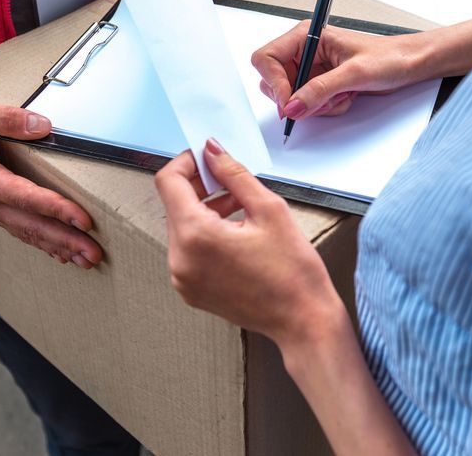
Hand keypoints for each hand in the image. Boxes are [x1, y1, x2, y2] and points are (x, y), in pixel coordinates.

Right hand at [0, 97, 101, 267]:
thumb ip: (6, 117)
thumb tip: (42, 125)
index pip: (25, 197)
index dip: (56, 209)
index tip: (82, 218)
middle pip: (32, 225)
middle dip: (66, 240)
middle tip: (95, 253)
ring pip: (28, 234)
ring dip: (60, 247)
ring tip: (88, 260)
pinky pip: (21, 232)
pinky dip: (44, 245)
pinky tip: (63, 254)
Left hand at [155, 139, 344, 346]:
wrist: (303, 320)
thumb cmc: (293, 272)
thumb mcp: (269, 209)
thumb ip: (234, 174)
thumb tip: (213, 151)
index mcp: (196, 236)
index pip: (169, 182)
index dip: (187, 162)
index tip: (207, 157)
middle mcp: (180, 259)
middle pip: (174, 204)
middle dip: (199, 186)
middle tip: (230, 180)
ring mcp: (183, 278)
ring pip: (182, 227)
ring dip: (204, 209)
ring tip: (239, 206)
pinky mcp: (191, 290)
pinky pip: (188, 250)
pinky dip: (205, 234)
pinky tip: (235, 232)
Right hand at [251, 22, 432, 120]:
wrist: (410, 65)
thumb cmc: (389, 56)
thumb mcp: (354, 73)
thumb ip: (320, 90)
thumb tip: (293, 106)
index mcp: (307, 36)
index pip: (267, 58)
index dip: (273, 82)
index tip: (288, 102)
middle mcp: (305, 51)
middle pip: (274, 82)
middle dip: (298, 97)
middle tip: (322, 99)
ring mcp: (311, 70)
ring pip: (292, 99)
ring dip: (316, 105)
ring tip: (342, 94)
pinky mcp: (321, 85)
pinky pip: (309, 106)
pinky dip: (326, 108)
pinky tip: (346, 97)